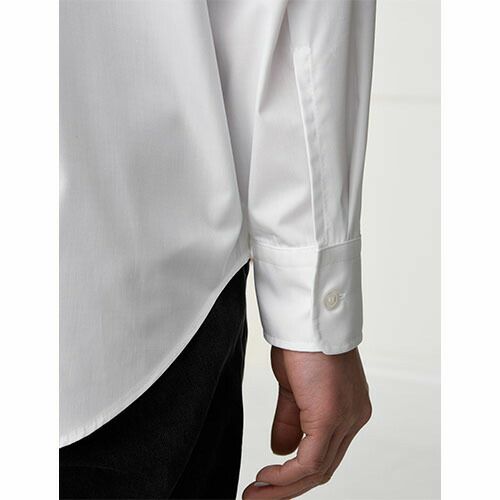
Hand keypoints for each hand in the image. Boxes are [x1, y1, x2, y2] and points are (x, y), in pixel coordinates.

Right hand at [243, 346, 371, 498]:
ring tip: (256, 493)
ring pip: (318, 470)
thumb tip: (280, 450)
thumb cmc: (302, 342)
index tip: (270, 479)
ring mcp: (345, 419)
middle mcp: (353, 418)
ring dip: (283, 487)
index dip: (296, 472)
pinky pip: (310, 461)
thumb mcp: (293, 387)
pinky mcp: (331, 418)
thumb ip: (290, 420)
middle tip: (258, 495)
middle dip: (288, 487)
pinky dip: (286, 475)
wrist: (307, 317)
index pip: (325, 453)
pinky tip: (266, 478)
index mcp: (347, 409)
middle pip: (324, 468)